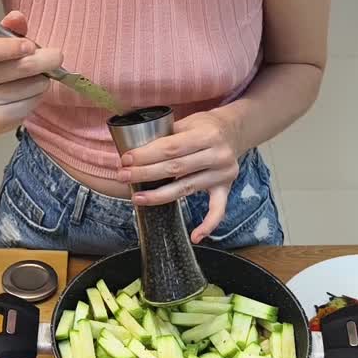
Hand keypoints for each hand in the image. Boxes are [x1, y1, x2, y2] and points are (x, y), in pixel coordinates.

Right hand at [0, 10, 63, 130]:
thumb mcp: (0, 44)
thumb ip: (10, 29)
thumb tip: (17, 17)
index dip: (10, 47)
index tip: (30, 46)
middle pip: (19, 68)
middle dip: (44, 61)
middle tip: (56, 56)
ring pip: (31, 86)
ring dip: (42, 80)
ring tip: (36, 77)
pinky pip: (31, 103)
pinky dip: (37, 96)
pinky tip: (30, 92)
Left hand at [117, 111, 241, 242]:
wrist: (234, 130)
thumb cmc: (204, 126)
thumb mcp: (188, 121)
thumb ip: (166, 135)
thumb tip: (135, 151)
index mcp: (207, 134)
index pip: (171, 147)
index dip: (147, 155)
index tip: (126, 160)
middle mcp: (218, 155)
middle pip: (175, 168)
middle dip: (145, 173)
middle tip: (123, 177)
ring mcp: (223, 174)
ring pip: (186, 188)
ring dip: (159, 196)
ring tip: (137, 199)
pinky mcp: (225, 188)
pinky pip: (218, 210)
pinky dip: (208, 225)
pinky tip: (195, 236)